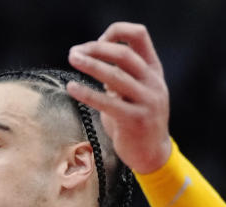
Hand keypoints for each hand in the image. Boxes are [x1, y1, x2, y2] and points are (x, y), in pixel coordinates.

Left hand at [66, 21, 172, 173]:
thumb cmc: (135, 121)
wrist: (152, 154)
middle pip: (124, 54)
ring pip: (116, 76)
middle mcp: (153, 82)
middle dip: (96, 49)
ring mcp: (147, 101)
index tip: (96, 41)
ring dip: (91, 65)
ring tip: (72, 59)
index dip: (116, 33)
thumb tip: (92, 60)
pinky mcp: (135, 120)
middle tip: (74, 52)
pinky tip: (71, 87)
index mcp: (153, 70)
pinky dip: (87, 93)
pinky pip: (107, 103)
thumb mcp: (133, 93)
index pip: (139, 36)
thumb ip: (119, 77)